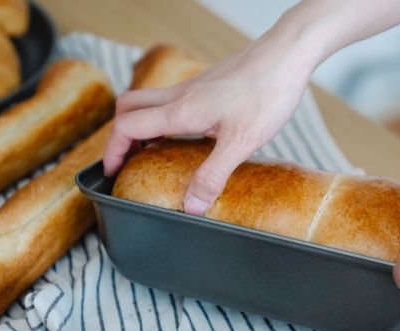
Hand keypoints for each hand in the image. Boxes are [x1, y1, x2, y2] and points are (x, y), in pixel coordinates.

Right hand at [103, 36, 313, 213]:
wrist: (287, 54)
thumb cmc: (267, 92)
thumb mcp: (240, 142)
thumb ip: (213, 175)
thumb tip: (192, 207)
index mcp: (181, 111)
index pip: (126, 127)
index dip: (112, 151)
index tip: (113, 172)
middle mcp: (180, 96)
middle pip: (128, 108)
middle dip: (120, 135)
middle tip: (128, 160)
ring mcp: (194, 87)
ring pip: (149, 101)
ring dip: (141, 125)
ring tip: (152, 151)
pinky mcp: (208, 85)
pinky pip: (172, 99)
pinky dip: (164, 117)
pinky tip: (187, 134)